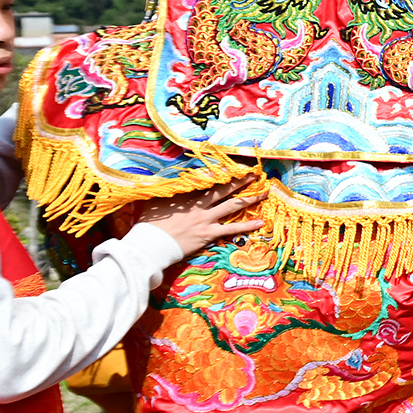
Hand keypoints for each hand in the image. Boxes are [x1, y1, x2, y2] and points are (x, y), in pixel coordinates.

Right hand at [135, 181, 263, 256]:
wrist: (150, 244)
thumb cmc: (148, 224)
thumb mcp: (153, 202)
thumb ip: (162, 191)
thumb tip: (159, 181)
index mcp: (186, 195)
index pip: (208, 181)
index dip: (222, 174)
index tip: (234, 167)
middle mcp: (199, 205)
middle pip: (224, 189)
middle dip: (240, 180)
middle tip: (255, 174)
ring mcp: (205, 219)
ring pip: (232, 205)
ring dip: (249, 197)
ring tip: (264, 191)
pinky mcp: (209, 233)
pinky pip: (232, 229)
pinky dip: (247, 226)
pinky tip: (260, 222)